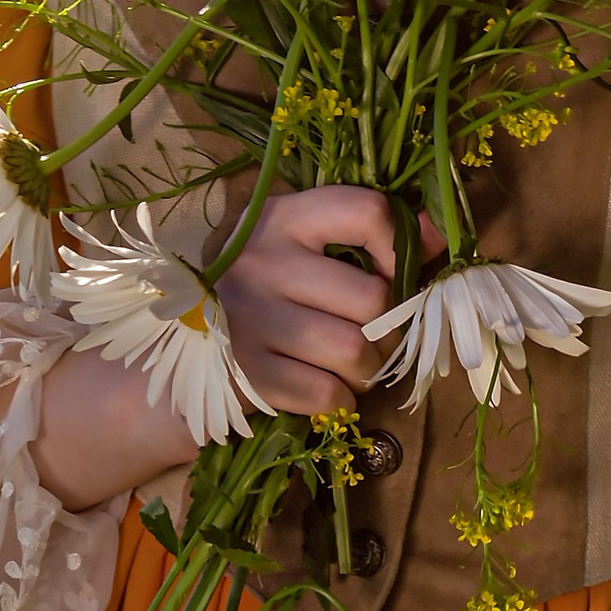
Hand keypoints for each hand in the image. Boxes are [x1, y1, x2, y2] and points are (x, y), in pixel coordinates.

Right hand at [28, 189, 435, 516]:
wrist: (172, 342)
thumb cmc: (257, 284)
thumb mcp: (294, 240)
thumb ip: (359, 232)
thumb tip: (437, 238)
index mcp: (280, 217)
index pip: (366, 212)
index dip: (403, 244)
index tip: (406, 267)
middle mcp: (263, 263)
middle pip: (373, 298)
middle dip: (389, 326)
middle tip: (375, 332)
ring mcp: (249, 322)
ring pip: (356, 352)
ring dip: (370, 367)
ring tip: (354, 363)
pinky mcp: (246, 376)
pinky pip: (329, 395)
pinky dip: (341, 398)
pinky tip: (326, 386)